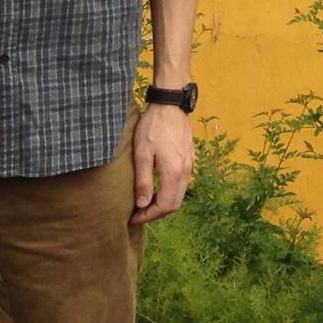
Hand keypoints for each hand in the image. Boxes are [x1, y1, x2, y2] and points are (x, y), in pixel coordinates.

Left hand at [130, 103, 192, 222]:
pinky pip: (181, 183)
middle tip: (138, 212)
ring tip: (145, 201)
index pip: (165, 206)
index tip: (133, 216)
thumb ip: (144, 181)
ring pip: (179, 194)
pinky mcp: (189, 159)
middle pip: (175, 204)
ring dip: (163, 202)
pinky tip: (156, 186)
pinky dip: (169, 192)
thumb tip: (142, 204)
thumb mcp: (142, 154)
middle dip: (156, 213)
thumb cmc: (153, 127)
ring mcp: (189, 165)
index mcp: (174, 172)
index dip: (149, 216)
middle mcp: (185, 171)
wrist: (170, 105)